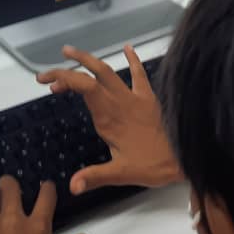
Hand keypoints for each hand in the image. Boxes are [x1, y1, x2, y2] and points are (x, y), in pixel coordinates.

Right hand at [37, 45, 182, 194]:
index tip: (46, 82)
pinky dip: (133, 59)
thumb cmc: (155, 165)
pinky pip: (139, 73)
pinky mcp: (148, 97)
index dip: (63, 79)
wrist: (187, 155)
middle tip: (47, 73)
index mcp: (109, 117)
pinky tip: (128, 47)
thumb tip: (72, 186)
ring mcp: (134, 97)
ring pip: (109, 71)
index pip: (82, 88)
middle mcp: (119, 102)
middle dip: (67, 70)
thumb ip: (95, 177)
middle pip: (91, 76)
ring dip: (89, 60)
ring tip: (70, 52)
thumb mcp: (122, 174)